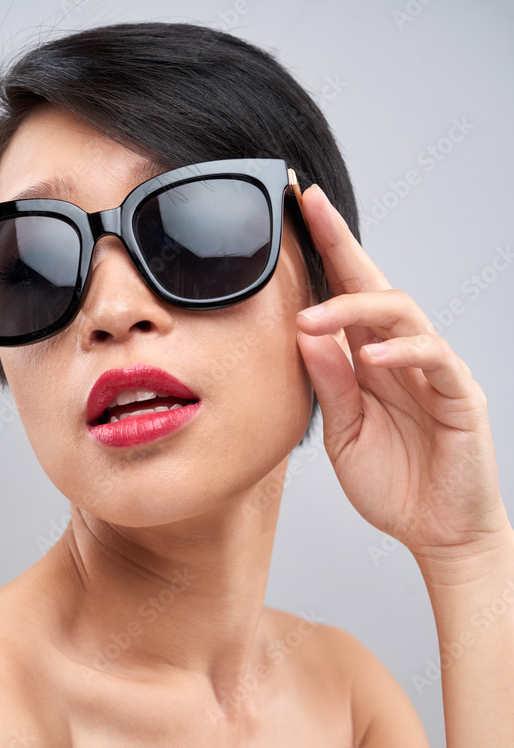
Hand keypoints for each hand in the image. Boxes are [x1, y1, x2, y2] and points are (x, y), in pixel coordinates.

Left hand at [294, 185, 510, 562]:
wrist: (436, 532)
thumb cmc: (393, 484)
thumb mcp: (344, 433)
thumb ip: (328, 384)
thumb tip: (302, 330)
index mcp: (369, 362)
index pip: (346, 296)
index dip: (325, 252)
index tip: (296, 212)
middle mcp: (401, 356)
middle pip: (374, 285)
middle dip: (341, 242)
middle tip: (309, 207)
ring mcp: (433, 371)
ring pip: (403, 313)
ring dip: (356, 307)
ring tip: (314, 318)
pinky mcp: (458, 394)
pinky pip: (434, 359)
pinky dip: (402, 353)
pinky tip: (371, 357)